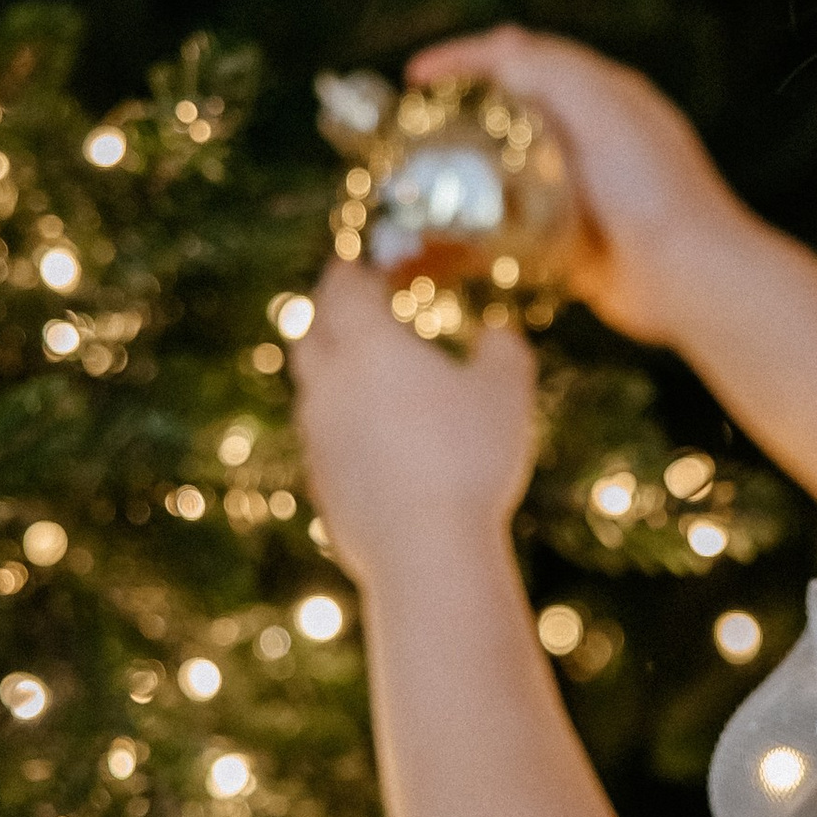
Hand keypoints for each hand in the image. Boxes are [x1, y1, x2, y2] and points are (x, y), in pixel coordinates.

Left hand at [290, 252, 538, 583]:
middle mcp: (329, 384)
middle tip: (347, 309)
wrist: (423, 550)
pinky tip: (369, 439)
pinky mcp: (320, 485)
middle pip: (310, 335)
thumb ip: (502, 349)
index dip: (348, 273)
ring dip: (330, 373)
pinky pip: (322, 440)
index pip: (341, 290)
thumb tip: (497, 332)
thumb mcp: (506, 391)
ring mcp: (317, 438)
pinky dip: (339, 426)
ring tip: (362, 375)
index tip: (356, 266)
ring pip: (312, 390)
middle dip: (327, 315)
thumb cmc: (468, 457)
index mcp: (367, 344)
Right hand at [407, 28, 756, 348]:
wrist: (691, 278)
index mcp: (602, 95)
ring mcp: (580, 191)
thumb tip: (499, 49)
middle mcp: (591, 138)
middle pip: (509, 111)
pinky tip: (446, 240)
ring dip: (461, 173)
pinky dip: (479, 230)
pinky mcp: (571, 242)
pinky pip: (513, 228)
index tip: (415, 76)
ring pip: (506, 171)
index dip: (465, 58)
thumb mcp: (604, 109)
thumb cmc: (655, 189)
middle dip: (455, 113)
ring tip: (415, 183)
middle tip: (407, 128)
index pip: (523, 57)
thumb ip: (554, 71)